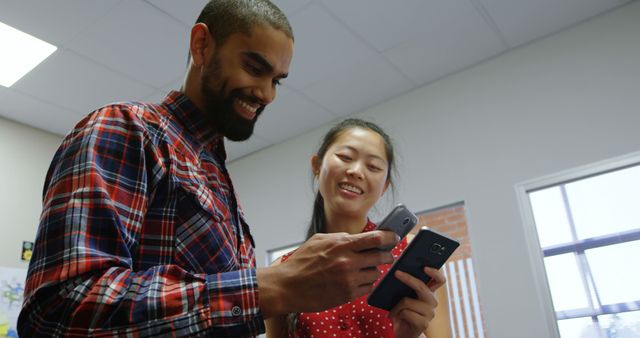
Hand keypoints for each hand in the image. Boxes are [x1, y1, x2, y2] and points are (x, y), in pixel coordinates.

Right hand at [259, 230, 397, 316]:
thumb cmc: (301, 262)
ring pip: (375, 274)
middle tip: (385, 256)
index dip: (389, 237)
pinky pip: (367, 288)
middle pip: (381, 257)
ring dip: (372, 271)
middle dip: (386, 256)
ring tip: (362, 270)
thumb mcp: (319, 240)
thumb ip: (340, 238)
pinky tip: (355, 281)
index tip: (394, 237)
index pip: (375, 238)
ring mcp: (349, 280)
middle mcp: (348, 262)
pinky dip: (364, 284)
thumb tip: (356, 237)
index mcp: (341, 245)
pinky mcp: (347, 295)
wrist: (288, 286)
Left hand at [388, 267, 445, 337]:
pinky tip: (393, 316)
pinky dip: (395, 313)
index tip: (425, 267)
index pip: (439, 280)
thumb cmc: (402, 313)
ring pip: (408, 301)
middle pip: (421, 287)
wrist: (403, 333)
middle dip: (408, 279)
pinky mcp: (424, 323)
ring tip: (392, 310)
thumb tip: (398, 272)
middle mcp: (432, 302)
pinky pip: (406, 312)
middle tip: (396, 273)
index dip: (435, 272)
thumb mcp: (404, 298)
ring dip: (396, 305)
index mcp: (429, 293)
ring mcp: (430, 313)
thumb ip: (406, 287)